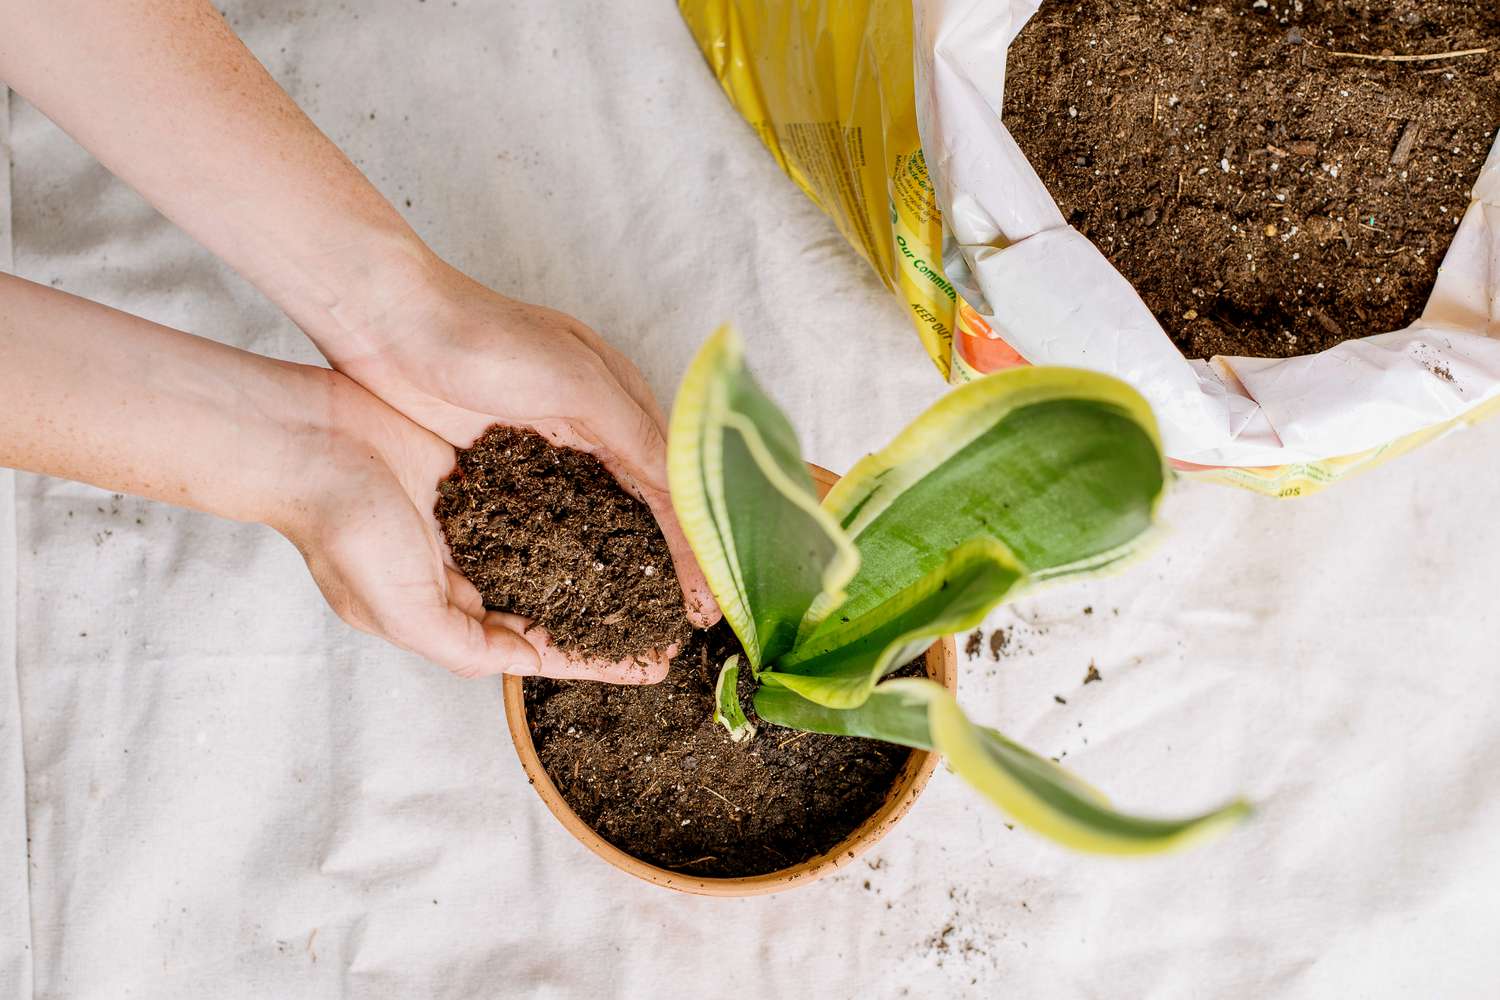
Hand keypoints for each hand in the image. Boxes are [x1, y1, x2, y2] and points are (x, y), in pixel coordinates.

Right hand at [275, 370, 674, 682]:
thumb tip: (527, 663)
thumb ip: (466, 646)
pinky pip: (546, 498)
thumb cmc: (344, 528)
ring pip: (559, 554)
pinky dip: (584, 509)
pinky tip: (627, 510)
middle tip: (673, 619)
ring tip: (663, 570)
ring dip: (606, 564)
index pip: (540, 648)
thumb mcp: (401, 610)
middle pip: (557, 604)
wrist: (310, 440)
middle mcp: (469, 575)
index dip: (598, 659)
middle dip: (611, 616)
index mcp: (449, 616)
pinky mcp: (484, 475)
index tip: (654, 665)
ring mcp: (478, 524)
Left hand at [321, 255, 719, 631]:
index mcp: (622, 396)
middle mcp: (594, 423)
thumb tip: (687, 489)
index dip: (695, 542)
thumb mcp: (575, 383)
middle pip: (645, 504)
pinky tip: (576, 585)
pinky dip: (572, 550)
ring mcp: (548, 444)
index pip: (674, 483)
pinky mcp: (503, 462)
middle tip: (685, 619)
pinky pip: (551, 516)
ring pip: (602, 514)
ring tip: (640, 613)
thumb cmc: (484, 339)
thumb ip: (634, 434)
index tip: (708, 597)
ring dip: (625, 560)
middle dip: (670, 560)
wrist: (389, 324)